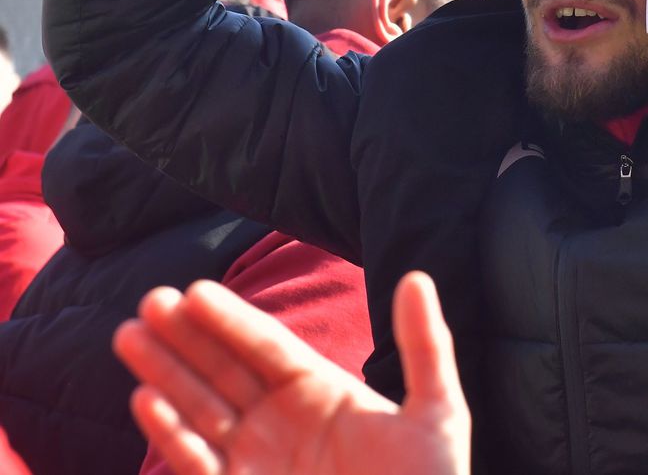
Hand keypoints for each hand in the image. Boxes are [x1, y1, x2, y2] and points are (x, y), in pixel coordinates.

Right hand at [113, 272, 469, 474]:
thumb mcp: (436, 412)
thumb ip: (424, 344)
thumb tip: (416, 275)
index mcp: (321, 392)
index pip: (267, 345)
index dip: (232, 318)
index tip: (194, 289)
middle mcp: (281, 422)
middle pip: (224, 370)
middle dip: (185, 338)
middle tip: (148, 301)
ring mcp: (257, 461)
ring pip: (201, 409)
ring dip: (164, 375)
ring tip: (127, 336)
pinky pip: (200, 463)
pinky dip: (172, 434)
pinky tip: (146, 400)